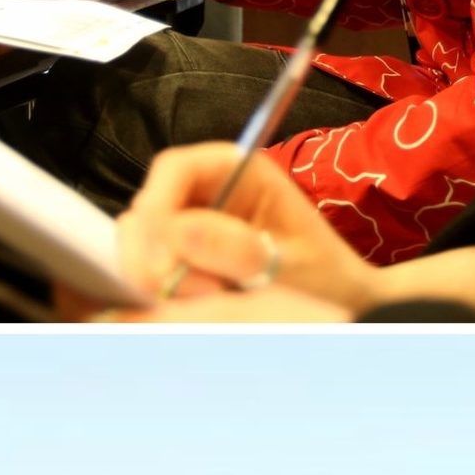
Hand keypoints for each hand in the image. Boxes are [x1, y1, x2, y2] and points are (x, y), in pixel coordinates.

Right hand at [104, 142, 379, 319]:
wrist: (335, 305)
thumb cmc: (322, 275)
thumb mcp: (288, 259)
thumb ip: (238, 246)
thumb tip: (179, 231)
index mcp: (236, 170)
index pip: (174, 169)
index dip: (159, 206)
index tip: (164, 255)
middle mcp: (204, 191)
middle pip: (147, 208)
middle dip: (157, 253)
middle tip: (196, 290)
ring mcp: (185, 224)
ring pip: (138, 241)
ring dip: (157, 276)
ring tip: (208, 297)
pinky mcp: (175, 256)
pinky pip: (144, 267)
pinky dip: (158, 290)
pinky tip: (195, 303)